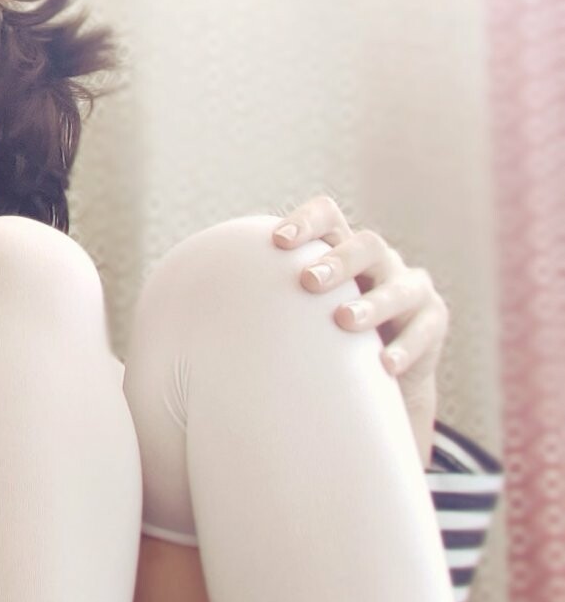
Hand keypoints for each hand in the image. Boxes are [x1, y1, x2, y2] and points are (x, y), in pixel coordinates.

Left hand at [272, 195, 445, 465]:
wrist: (376, 385)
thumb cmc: (316, 349)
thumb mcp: (286, 327)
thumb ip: (250, 320)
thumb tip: (169, 342)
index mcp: (341, 253)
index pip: (329, 216)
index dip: (306, 223)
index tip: (276, 244)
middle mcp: (379, 263)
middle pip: (365, 244)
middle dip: (337, 260)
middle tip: (307, 283)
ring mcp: (411, 289)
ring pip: (400, 284)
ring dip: (372, 301)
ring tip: (344, 322)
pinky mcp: (433, 323)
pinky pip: (424, 329)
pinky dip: (405, 347)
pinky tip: (383, 366)